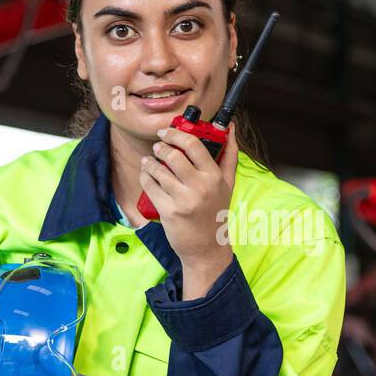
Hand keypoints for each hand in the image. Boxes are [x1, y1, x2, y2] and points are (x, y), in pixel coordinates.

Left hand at [140, 121, 237, 295]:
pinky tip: (146, 174)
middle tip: (158, 146)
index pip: (194, 145)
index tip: (167, 131)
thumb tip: (230, 127)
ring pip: (159, 170)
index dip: (177, 134)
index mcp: (215, 177)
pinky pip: (150, 186)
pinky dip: (145, 177)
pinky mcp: (169, 211)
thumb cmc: (216, 213)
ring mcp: (184, 200)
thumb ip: (230, 155)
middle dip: (161, 147)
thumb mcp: (228, 184)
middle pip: (174, 155)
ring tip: (149, 161)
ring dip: (150, 162)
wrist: (206, 248)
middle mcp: (201, 187)